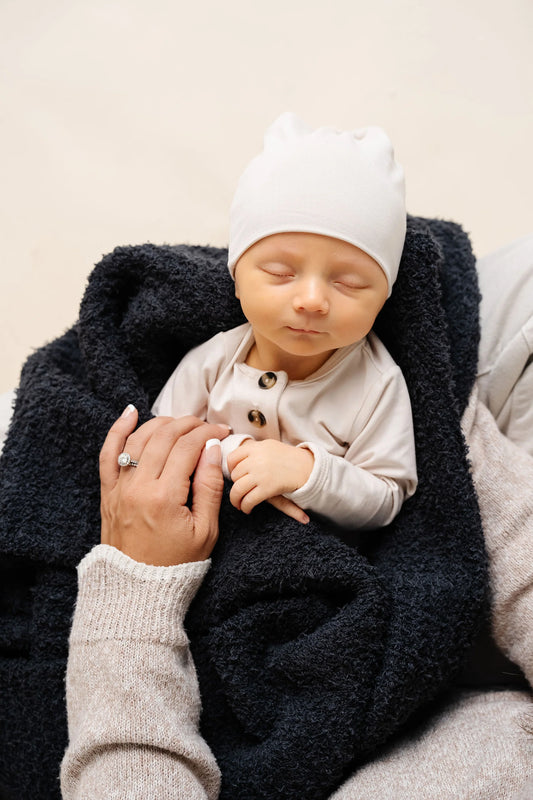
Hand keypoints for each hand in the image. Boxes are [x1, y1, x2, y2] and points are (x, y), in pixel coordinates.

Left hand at [99, 405, 230, 565]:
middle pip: (164, 437)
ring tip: (182, 422)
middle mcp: (138, 487)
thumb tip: (213, 450)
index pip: (187, 448)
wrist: (137, 588)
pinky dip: (118, 429)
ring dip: (162, 423)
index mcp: (164, 497)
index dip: (207, 433)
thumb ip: (209, 487)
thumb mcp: (205, 531)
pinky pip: (109, 453)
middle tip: (206, 425)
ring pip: (139, 438)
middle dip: (189, 424)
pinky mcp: (109, 491)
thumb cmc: (176, 563)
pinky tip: (131, 412)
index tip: (221, 432)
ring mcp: (120, 487)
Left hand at [227, 439, 313, 523]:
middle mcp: (256, 459)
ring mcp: (261, 473)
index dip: (231, 470)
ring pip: (238, 489)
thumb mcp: (269, 447)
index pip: (232, 458)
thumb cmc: (287, 458)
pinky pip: (249, 500)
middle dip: (236, 485)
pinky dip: (246, 506)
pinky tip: (247, 509)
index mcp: (256, 447)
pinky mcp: (267, 488)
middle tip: (239, 492)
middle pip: (235, 475)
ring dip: (236, 500)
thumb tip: (233, 462)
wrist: (307, 467)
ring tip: (238, 504)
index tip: (236, 477)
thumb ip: (252, 452)